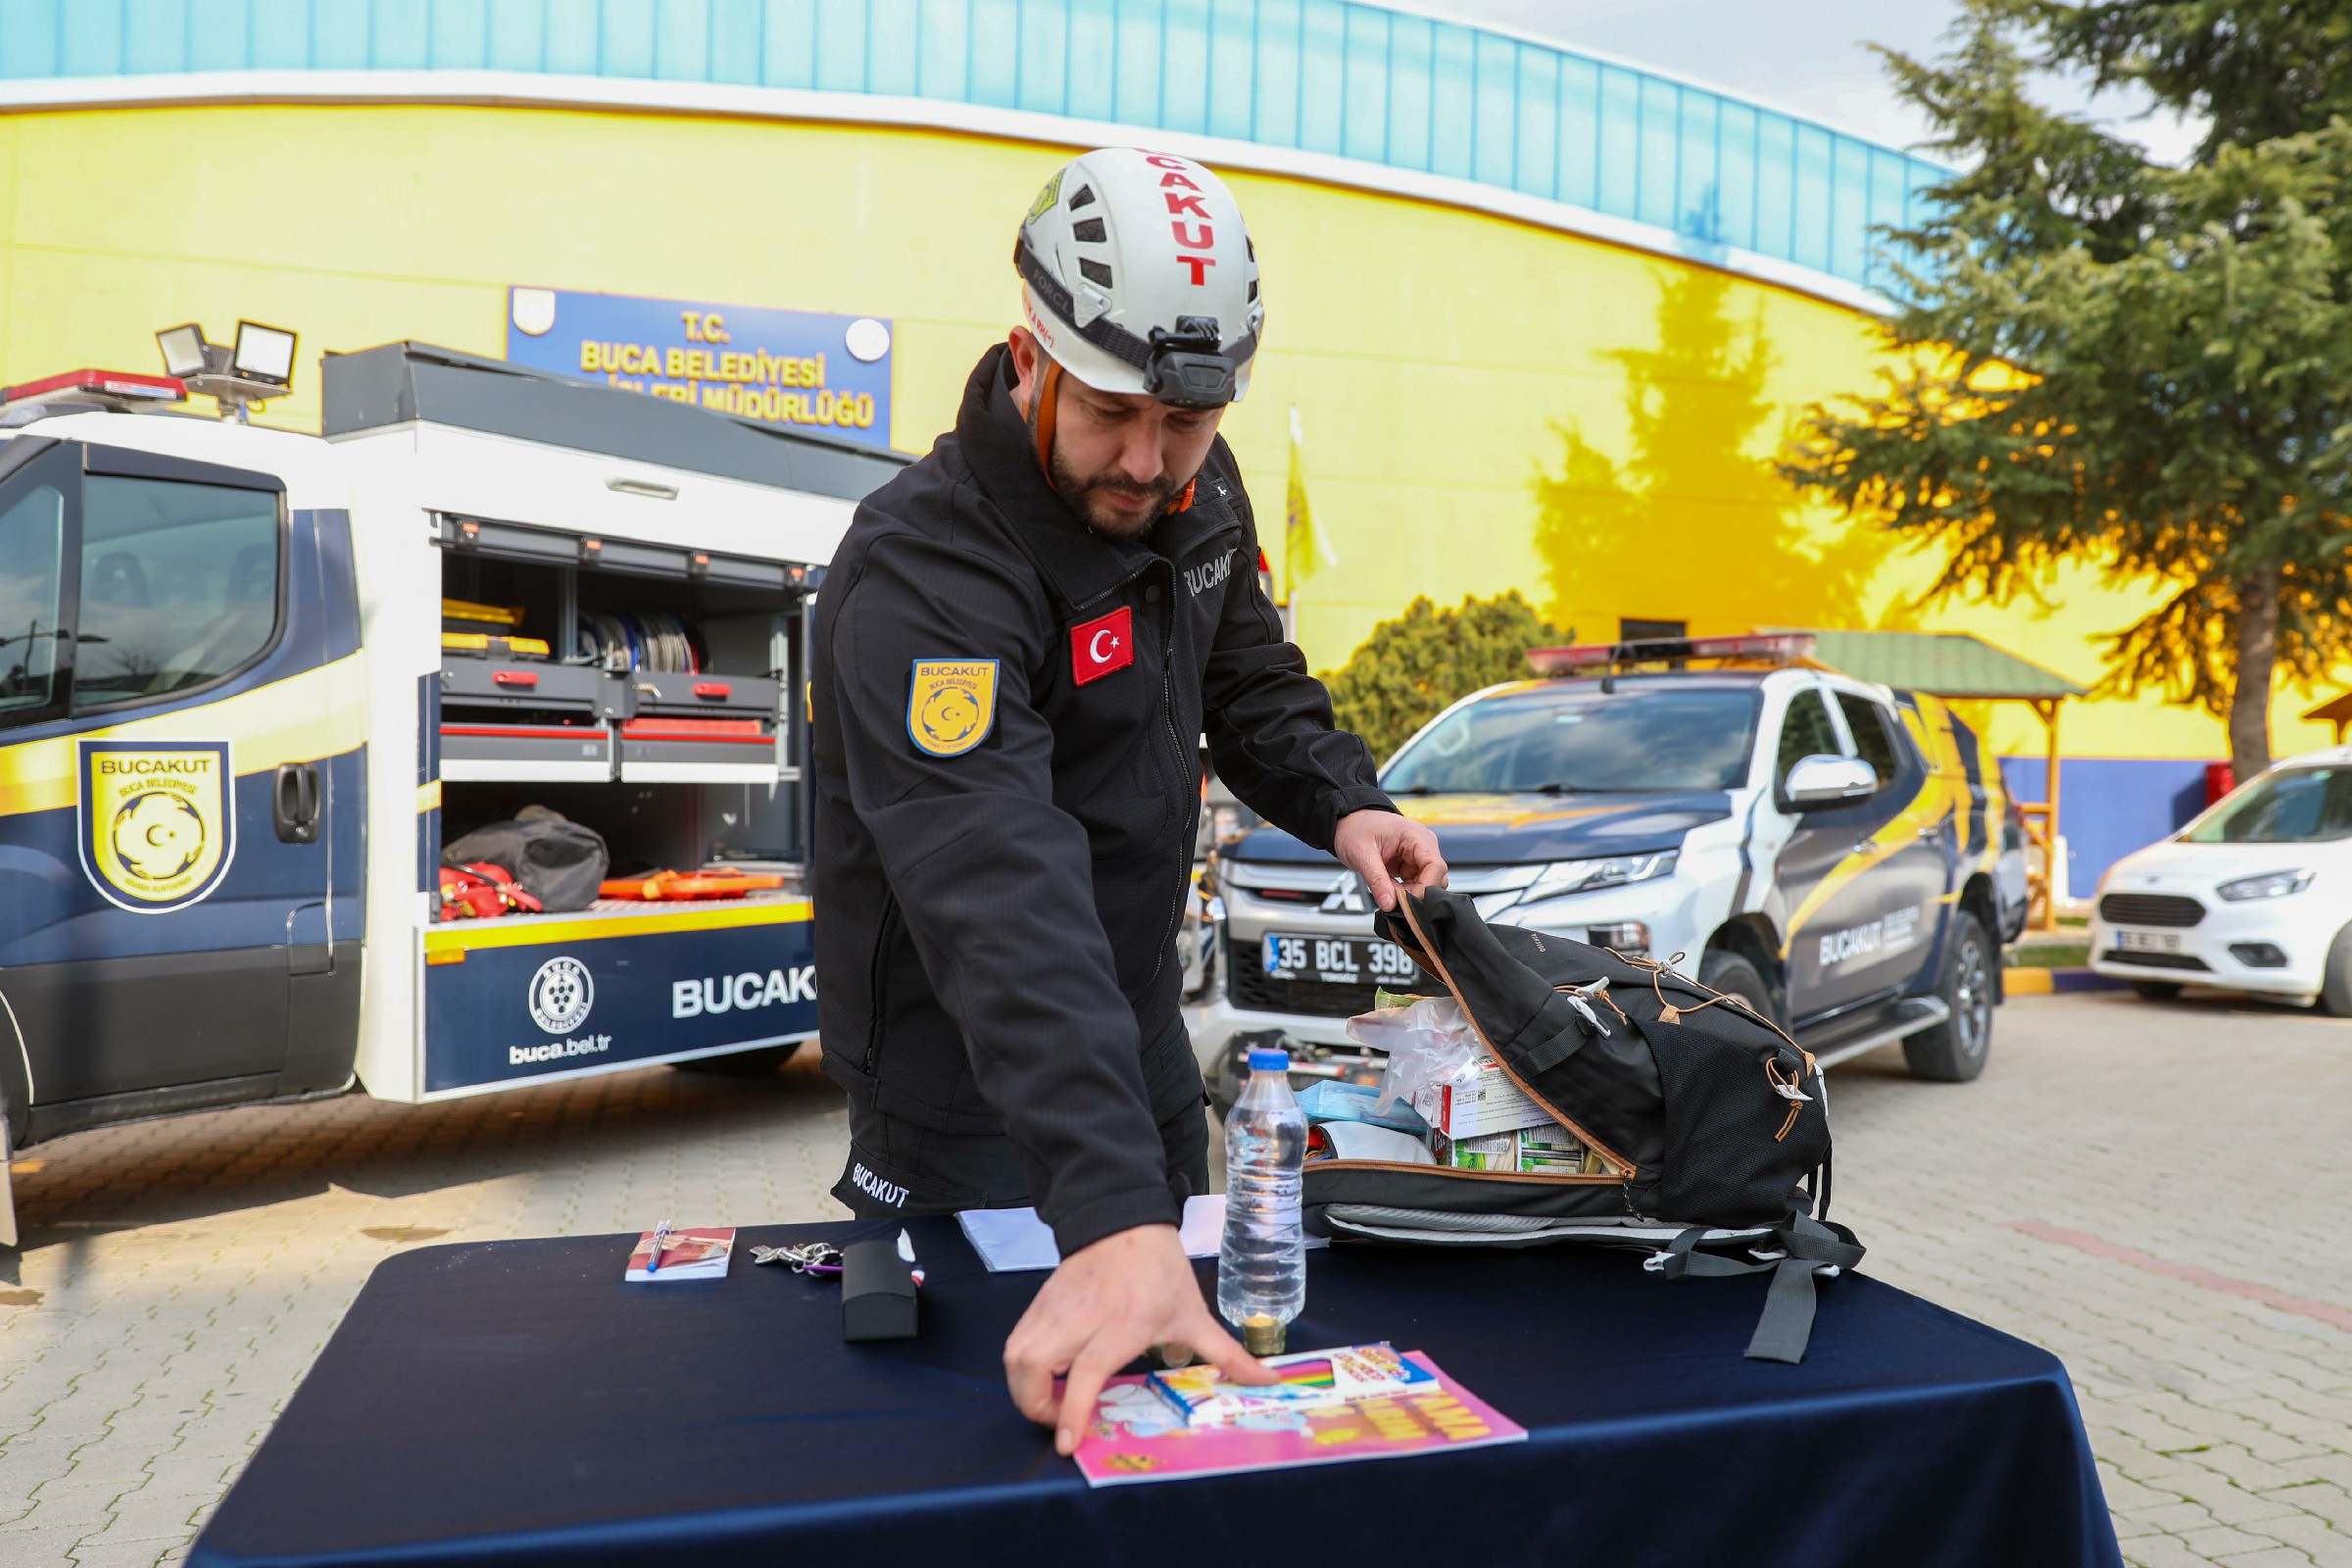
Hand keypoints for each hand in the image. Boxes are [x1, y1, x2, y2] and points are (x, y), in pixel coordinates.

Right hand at [1004, 1224, 1274, 1455]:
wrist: (1124, 1219)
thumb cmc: (1161, 1269)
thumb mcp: (1195, 1313)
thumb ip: (1227, 1354)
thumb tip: (1267, 1380)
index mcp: (1121, 1324)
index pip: (1083, 1374)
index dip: (1071, 1412)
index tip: (1066, 1443)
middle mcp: (1081, 1318)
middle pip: (1032, 1368)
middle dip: (1036, 1407)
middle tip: (1061, 1420)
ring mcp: (1055, 1309)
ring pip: (1016, 1355)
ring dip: (1025, 1389)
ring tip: (1052, 1401)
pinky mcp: (1040, 1302)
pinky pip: (1017, 1340)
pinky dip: (1023, 1366)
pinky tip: (1047, 1375)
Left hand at [1333, 808, 1447, 911]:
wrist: (1348, 823)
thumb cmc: (1355, 829)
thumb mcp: (1362, 855)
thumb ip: (1377, 881)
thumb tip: (1389, 904)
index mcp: (1416, 836)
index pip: (1435, 866)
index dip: (1425, 888)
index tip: (1407, 902)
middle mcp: (1423, 845)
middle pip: (1435, 877)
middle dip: (1417, 893)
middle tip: (1394, 898)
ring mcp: (1417, 856)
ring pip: (1426, 884)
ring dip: (1410, 893)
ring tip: (1388, 891)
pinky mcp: (1410, 865)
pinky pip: (1415, 885)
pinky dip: (1404, 892)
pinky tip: (1389, 889)